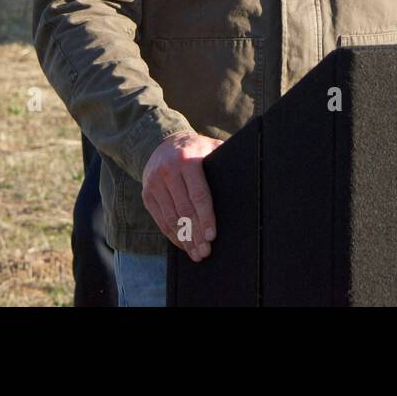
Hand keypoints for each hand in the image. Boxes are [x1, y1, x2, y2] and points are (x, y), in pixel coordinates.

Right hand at [141, 132, 222, 260]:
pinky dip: (172, 235)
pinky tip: (183, 244)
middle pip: (185, 210)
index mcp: (187, 160)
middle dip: (196, 233)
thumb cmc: (194, 149)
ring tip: (196, 254)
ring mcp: (154, 183)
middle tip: (206, 251)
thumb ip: (223, 158)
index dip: (205, 217)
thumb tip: (249, 171)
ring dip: (184, 239)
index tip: (212, 236)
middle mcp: (168, 172)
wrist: (161, 143)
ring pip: (171, 218)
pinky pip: (160, 219)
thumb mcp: (209, 147)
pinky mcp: (146, 194)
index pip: (198, 195)